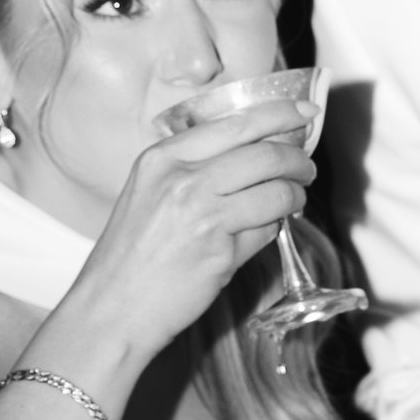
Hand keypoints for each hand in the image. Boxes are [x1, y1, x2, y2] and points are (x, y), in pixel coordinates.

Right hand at [79, 100, 312, 364]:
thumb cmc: (131, 254)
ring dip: (294, 196)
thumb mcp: (150, 192)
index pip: (236, 123)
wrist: (112, 307)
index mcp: (163, 157)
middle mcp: (183, 178)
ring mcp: (203, 214)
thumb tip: (254, 153)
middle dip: (298, 160)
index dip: (280, 114)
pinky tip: (264, 232)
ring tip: (293, 201)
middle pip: (265, 154)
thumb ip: (194, 168)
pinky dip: (273, 229)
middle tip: (307, 168)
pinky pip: (267, 230)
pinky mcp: (220, 251)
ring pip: (276, 192)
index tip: (305, 111)